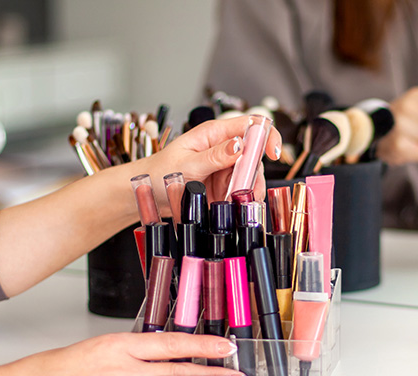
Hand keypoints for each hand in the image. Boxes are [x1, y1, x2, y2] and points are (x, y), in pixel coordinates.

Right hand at [5, 332, 249, 375]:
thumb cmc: (48, 375)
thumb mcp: (92, 351)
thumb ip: (126, 357)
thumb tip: (158, 362)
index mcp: (114, 346)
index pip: (168, 342)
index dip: (201, 344)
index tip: (223, 346)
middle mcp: (118, 370)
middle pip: (175, 368)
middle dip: (210, 371)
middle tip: (236, 374)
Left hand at [146, 115, 281, 202]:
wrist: (145, 193)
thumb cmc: (158, 172)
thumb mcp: (186, 164)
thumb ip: (214, 156)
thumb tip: (239, 145)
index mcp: (214, 134)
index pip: (251, 125)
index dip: (266, 136)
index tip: (272, 153)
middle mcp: (223, 148)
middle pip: (255, 156)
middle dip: (255, 176)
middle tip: (247, 193)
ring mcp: (224, 168)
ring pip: (250, 177)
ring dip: (248, 192)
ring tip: (235, 204)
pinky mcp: (222, 185)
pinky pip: (240, 192)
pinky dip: (240, 201)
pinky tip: (232, 209)